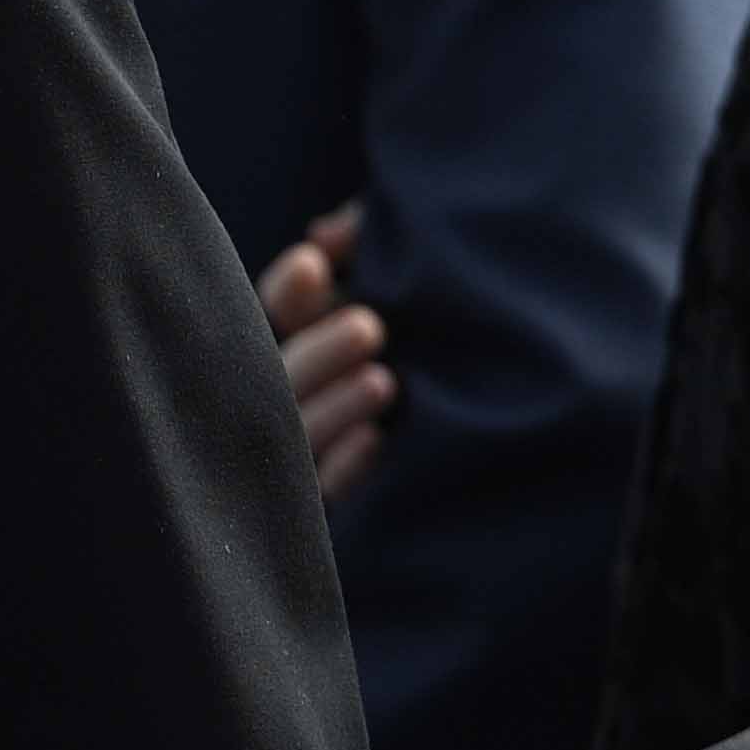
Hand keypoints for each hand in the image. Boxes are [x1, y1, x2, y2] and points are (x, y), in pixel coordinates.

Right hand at [257, 203, 393, 501]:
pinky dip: (344, 469)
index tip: (312, 264)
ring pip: (297, 439)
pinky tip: (376, 443)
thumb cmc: (422, 337)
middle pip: (282, 380)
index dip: (288, 294)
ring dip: (334, 408)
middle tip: (369, 326)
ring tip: (383, 381)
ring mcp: (297, 459)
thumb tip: (324, 237)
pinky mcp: (323, 512)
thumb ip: (354, 243)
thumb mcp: (384, 282)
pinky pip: (323, 495)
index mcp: (298, 346)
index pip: (270, 319)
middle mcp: (284, 401)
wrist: (478, 447)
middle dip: (318, 351)